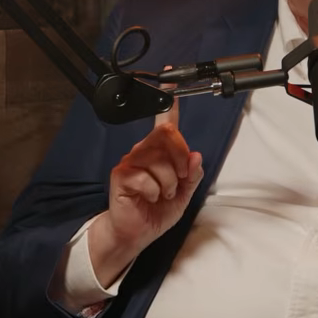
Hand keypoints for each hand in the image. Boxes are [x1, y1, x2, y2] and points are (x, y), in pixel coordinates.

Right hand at [87, 81, 202, 285]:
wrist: (135, 234)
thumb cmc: (155, 212)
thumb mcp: (183, 195)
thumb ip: (192, 176)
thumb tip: (196, 156)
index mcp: (159, 153)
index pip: (165, 123)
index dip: (169, 102)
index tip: (169, 84)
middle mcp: (143, 151)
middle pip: (168, 137)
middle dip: (180, 162)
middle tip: (177, 182)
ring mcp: (130, 161)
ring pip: (159, 160)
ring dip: (168, 183)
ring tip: (161, 194)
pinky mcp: (121, 175)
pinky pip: (146, 177)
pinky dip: (154, 192)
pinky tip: (148, 198)